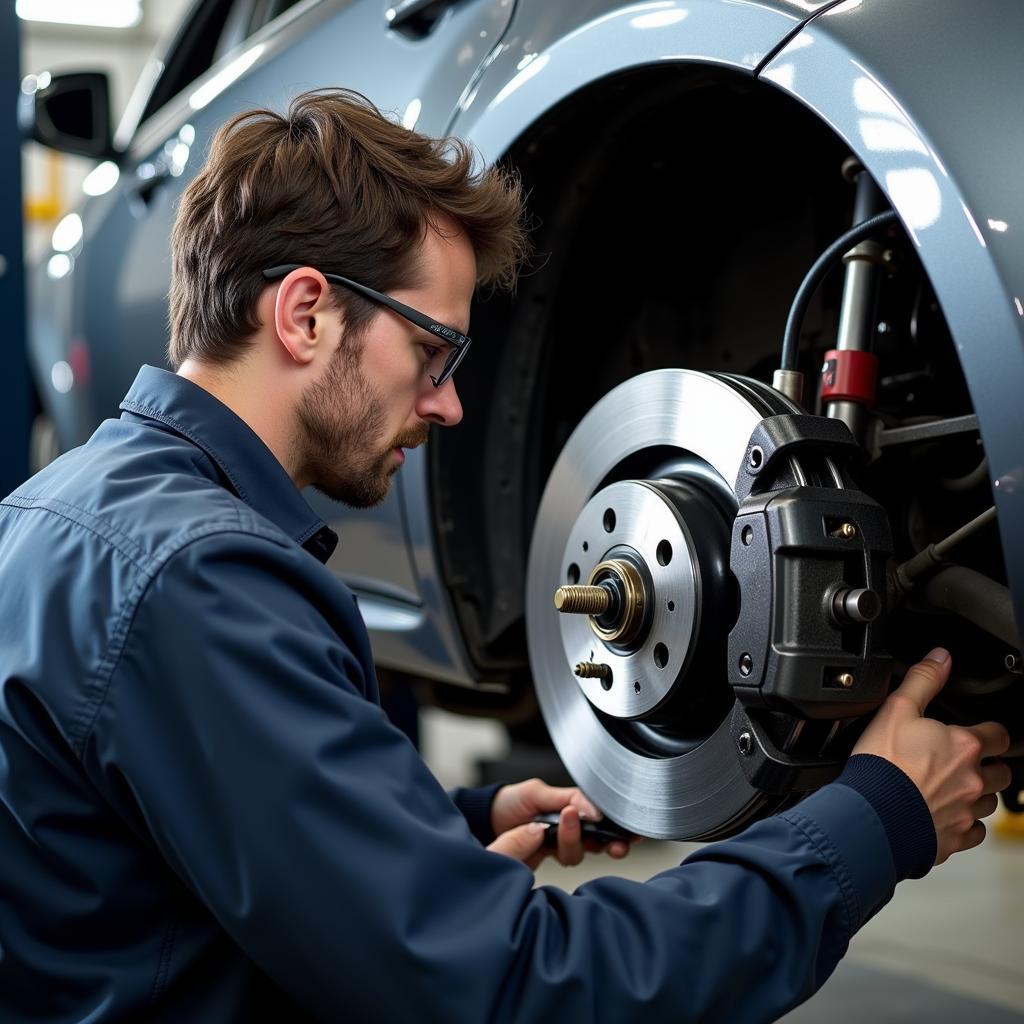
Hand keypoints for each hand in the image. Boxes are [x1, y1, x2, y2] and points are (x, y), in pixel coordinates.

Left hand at [486, 777, 632, 869]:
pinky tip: (545, 840)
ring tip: (561, 822)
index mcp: (571, 810)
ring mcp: (556, 847)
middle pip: (598, 841)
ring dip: (574, 840)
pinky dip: (561, 850)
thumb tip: (594, 811)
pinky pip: (560, 862)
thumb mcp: (537, 791)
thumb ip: (566, 798)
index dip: (617, 825)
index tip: (627, 830)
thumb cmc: (511, 801)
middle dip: (612, 844)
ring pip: (578, 853)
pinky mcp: (543, 862)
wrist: (484, 820)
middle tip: (618, 846)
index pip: (600, 817)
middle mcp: (568, 831)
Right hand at [852, 648, 1011, 864]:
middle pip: (1002, 773)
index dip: (990, 733)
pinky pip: (974, 832)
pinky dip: (963, 823)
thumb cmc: (881, 765)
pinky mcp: (955, 838)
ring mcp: (966, 812)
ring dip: (976, 794)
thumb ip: (923, 680)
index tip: (979, 734)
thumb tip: (940, 658)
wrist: (870, 815)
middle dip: (988, 766)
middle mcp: (973, 780)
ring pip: (989, 803)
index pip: (999, 736)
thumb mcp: (896, 709)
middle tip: (963, 762)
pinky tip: (942, 814)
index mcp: (964, 746)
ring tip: (948, 787)